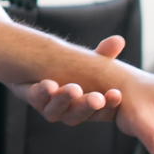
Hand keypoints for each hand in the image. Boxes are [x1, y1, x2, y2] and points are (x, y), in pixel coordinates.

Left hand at [10, 35, 124, 124]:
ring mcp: (52, 108)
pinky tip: (49, 84)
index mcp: (91, 106)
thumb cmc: (75, 70)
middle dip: (89, 105)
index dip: (111, 103)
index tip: (116, 93)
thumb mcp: (91, 61)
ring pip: (58, 109)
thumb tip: (118, 40)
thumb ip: (104, 54)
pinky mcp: (34, 99)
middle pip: (81, 113)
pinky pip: (37, 98)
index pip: (105, 109)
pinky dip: (43, 92)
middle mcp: (72, 112)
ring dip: (65, 99)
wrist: (37, 68)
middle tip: (97, 98)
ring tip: (73, 89)